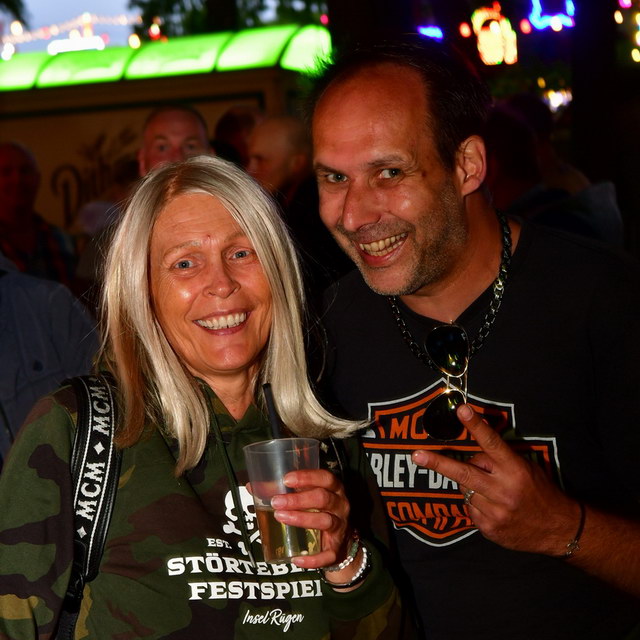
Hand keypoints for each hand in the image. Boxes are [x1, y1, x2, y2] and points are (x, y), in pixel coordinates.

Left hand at [269, 469, 352, 569]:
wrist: (340, 540)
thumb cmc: (319, 510)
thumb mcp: (306, 497)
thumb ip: (282, 491)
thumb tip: (252, 486)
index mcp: (333, 488)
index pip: (325, 478)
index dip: (307, 477)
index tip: (286, 479)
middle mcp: (340, 505)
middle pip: (323, 498)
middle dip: (298, 499)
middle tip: (276, 502)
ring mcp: (340, 527)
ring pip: (325, 521)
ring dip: (302, 519)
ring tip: (280, 518)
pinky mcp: (336, 548)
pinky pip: (327, 555)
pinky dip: (312, 558)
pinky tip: (296, 558)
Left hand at [411, 404, 581, 555]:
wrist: (559, 530)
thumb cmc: (540, 492)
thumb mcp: (525, 468)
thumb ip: (498, 461)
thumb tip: (471, 455)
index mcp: (515, 470)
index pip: (491, 443)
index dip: (476, 426)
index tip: (462, 410)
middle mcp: (503, 490)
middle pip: (464, 472)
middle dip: (438, 463)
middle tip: (417, 455)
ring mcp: (495, 511)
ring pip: (464, 489)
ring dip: (470, 485)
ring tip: (491, 490)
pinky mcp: (488, 528)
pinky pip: (469, 508)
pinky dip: (476, 504)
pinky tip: (494, 507)